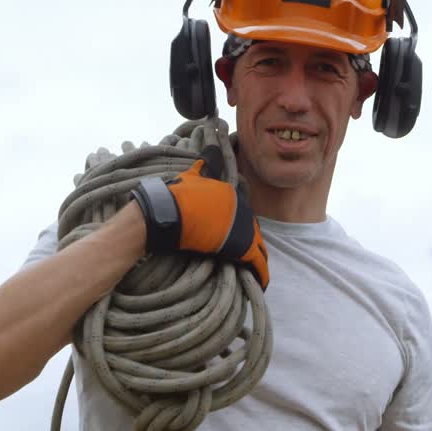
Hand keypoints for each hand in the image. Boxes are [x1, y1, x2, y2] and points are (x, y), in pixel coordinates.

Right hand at [130, 145, 268, 288]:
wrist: (170, 213)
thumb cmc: (176, 197)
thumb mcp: (191, 176)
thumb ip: (204, 164)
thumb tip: (209, 148)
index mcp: (232, 194)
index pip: (241, 215)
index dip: (238, 228)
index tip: (234, 237)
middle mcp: (243, 209)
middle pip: (251, 231)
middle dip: (249, 243)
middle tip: (245, 258)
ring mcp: (245, 228)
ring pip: (258, 247)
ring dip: (257, 260)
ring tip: (255, 273)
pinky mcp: (242, 247)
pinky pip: (257, 262)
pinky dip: (261, 273)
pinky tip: (261, 283)